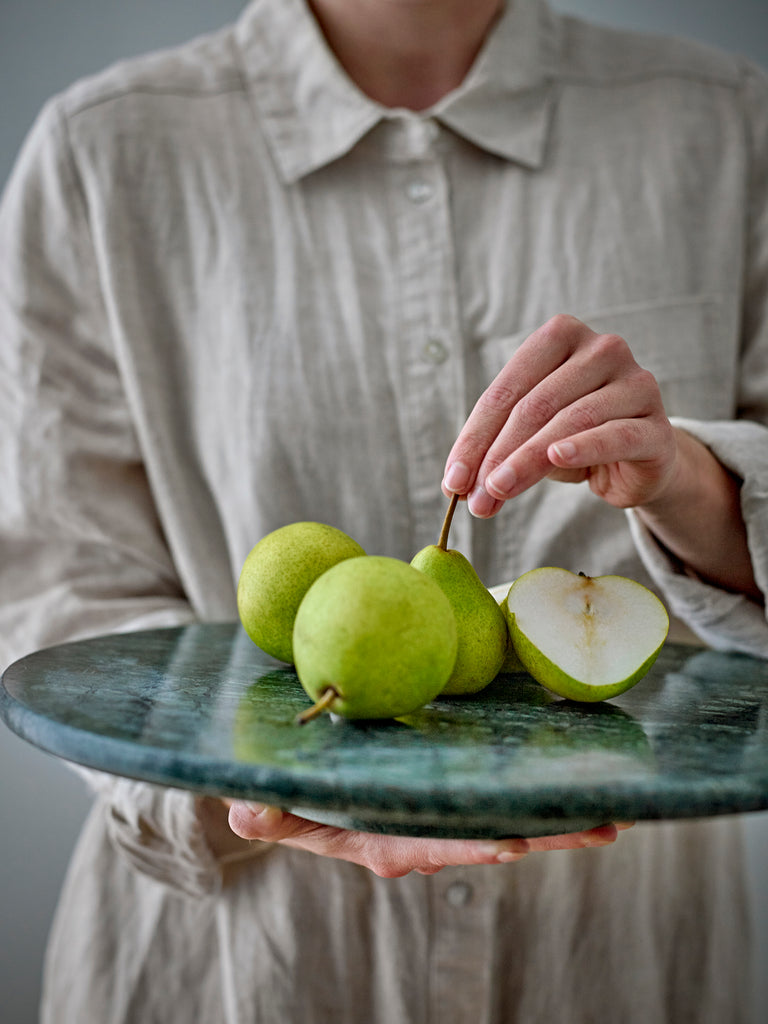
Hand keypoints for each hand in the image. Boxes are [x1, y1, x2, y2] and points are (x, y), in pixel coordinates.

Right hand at [225, 800, 631, 876]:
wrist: (308, 802)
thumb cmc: (295, 807)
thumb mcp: (276, 814)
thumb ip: (266, 817)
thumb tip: (247, 810)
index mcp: (388, 843)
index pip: (436, 845)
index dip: (471, 843)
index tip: (512, 841)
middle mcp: (426, 838)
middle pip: (491, 836)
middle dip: (545, 834)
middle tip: (603, 826)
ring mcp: (445, 820)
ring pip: (506, 820)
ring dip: (556, 820)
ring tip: (611, 814)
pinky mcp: (454, 799)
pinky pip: (500, 799)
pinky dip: (537, 795)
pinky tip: (574, 783)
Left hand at [442, 314, 677, 517]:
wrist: (637, 462)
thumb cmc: (575, 438)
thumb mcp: (530, 435)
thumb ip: (497, 448)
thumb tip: (459, 484)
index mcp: (561, 337)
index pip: (506, 390)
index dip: (475, 437)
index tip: (452, 480)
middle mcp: (602, 349)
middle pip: (535, 405)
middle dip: (498, 455)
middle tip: (476, 496)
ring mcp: (635, 383)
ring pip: (570, 421)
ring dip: (527, 461)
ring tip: (498, 492)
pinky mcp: (657, 425)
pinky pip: (615, 435)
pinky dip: (583, 447)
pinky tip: (557, 458)